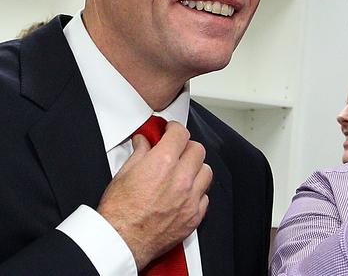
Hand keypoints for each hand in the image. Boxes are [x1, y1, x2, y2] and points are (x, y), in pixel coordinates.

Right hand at [97, 121, 211, 269]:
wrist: (120, 242)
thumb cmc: (118, 212)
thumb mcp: (123, 174)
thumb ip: (139, 153)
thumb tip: (144, 142)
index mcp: (163, 163)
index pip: (180, 133)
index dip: (174, 129)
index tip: (171, 131)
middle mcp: (181, 179)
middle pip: (198, 150)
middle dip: (186, 147)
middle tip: (176, 151)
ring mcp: (190, 198)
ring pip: (206, 171)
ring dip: (196, 168)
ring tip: (183, 172)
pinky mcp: (194, 216)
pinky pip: (205, 196)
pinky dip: (197, 192)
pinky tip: (185, 193)